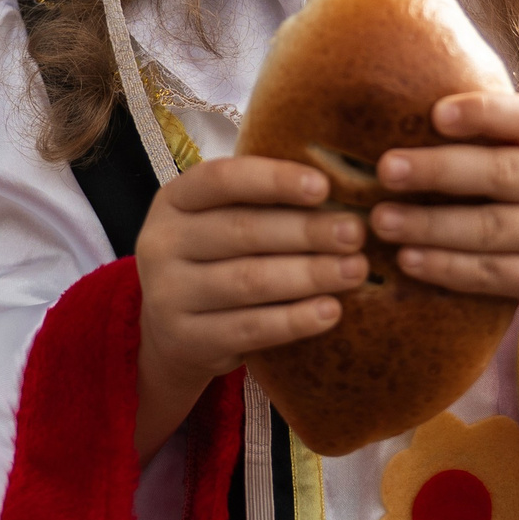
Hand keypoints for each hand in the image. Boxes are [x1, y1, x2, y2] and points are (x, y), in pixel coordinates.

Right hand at [130, 156, 362, 458]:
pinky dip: (295, 320)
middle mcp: (162, 243)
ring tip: (355, 271)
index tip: (324, 187)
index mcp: (174, 200)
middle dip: (307, 231)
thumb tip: (342, 188)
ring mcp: (169, 295)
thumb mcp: (219, 221)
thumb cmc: (214, 261)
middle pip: (242, 231)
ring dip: (309, 274)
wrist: (172, 335)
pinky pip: (250, 328)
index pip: (221, 179)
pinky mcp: (188, 340)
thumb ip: (263, 203)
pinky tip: (330, 311)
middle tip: (356, 233)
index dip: (274, 180)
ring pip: (249, 281)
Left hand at [372, 93, 518, 508]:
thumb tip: (411, 120)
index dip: (485, 112)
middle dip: (439, 170)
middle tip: (385, 169)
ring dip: (431, 225)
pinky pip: (493, 274)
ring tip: (381, 220)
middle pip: (505, 173)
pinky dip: (446, 267)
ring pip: (493, 229)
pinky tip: (408, 260)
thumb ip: (500, 150)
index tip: (435, 113)